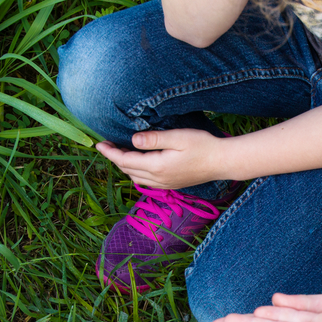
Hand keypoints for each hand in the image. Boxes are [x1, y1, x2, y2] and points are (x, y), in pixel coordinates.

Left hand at [96, 130, 224, 190]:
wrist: (222, 162)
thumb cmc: (203, 145)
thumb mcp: (178, 137)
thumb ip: (154, 139)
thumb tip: (133, 140)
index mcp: (157, 166)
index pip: (125, 160)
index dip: (110, 152)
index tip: (99, 143)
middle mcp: (158, 179)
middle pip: (128, 170)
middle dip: (114, 158)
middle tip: (106, 145)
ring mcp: (165, 183)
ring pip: (136, 177)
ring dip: (124, 166)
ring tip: (119, 153)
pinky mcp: (171, 184)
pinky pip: (146, 181)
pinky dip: (136, 173)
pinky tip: (138, 164)